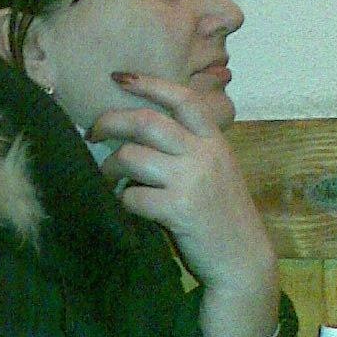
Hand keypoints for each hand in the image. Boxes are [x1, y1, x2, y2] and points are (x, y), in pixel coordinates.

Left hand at [90, 73, 278, 336]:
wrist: (243, 260)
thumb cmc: (221, 215)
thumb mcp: (216, 170)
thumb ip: (189, 147)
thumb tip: (139, 131)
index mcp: (214, 140)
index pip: (182, 98)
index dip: (148, 83)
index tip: (118, 77)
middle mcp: (204, 154)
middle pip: (146, 121)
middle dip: (110, 121)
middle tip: (92, 132)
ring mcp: (192, 181)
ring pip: (132, 156)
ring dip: (110, 166)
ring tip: (108, 176)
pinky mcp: (178, 210)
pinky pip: (132, 195)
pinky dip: (123, 199)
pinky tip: (129, 206)